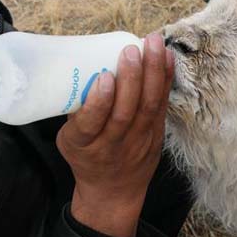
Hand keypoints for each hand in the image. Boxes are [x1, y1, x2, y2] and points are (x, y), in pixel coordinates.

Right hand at [56, 31, 174, 236]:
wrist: (113, 192)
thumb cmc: (86, 156)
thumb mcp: (70, 140)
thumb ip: (76, 110)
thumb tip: (81, 65)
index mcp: (83, 145)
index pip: (91, 124)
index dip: (99, 101)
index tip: (105, 76)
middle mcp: (112, 146)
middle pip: (125, 113)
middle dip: (130, 79)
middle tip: (130, 50)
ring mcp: (138, 143)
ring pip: (148, 108)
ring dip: (152, 73)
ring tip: (152, 44)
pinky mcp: (157, 136)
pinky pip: (163, 106)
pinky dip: (166, 80)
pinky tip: (167, 57)